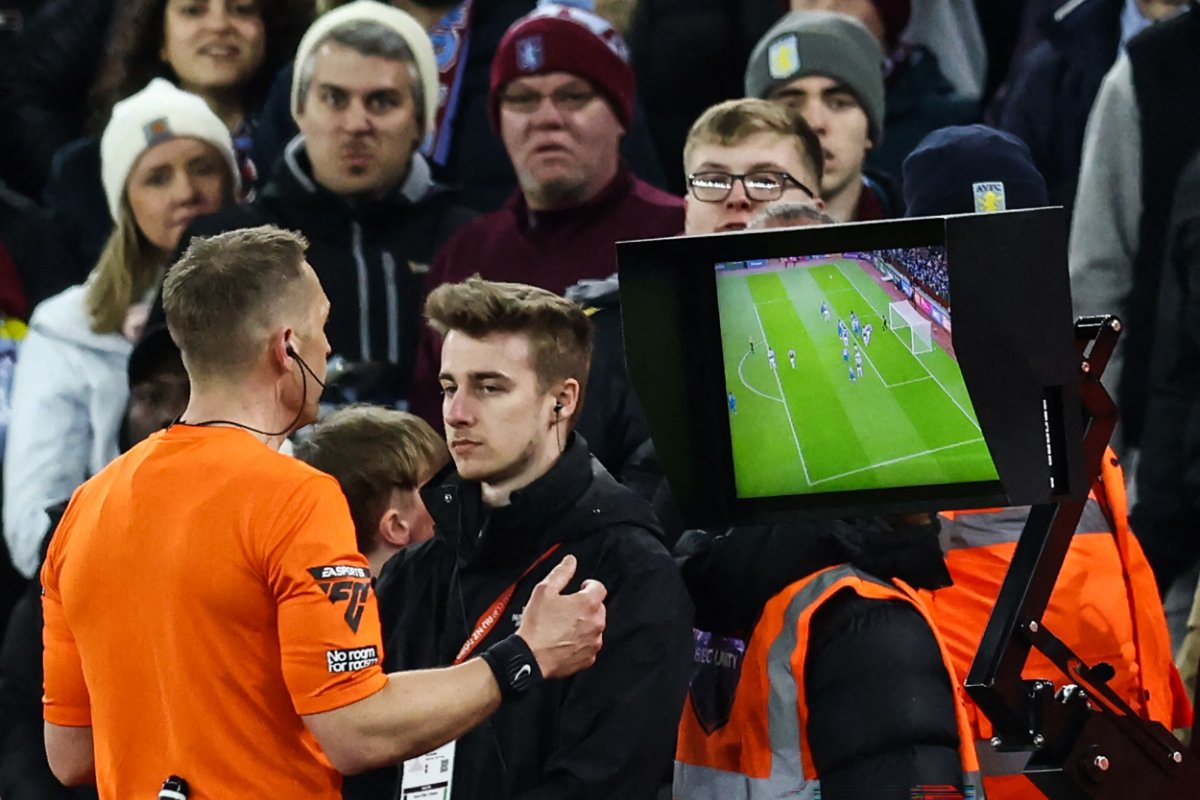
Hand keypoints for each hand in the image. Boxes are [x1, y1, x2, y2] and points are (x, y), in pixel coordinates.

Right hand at [516, 555, 606, 678]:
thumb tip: (570, 561)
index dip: (589, 586)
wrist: (530, 656)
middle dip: (585, 605)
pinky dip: (581, 642)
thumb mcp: (544, 590)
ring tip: (563, 626)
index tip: (580, 588)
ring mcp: (594, 642)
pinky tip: (565, 640)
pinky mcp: (589, 658)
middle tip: (566, 608)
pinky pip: (589, 645)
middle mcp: (596, 623)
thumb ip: (561, 572)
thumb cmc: (537, 626)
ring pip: (594, 626)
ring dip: (584, 624)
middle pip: (598, 607)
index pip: (599, 587)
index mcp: (588, 603)